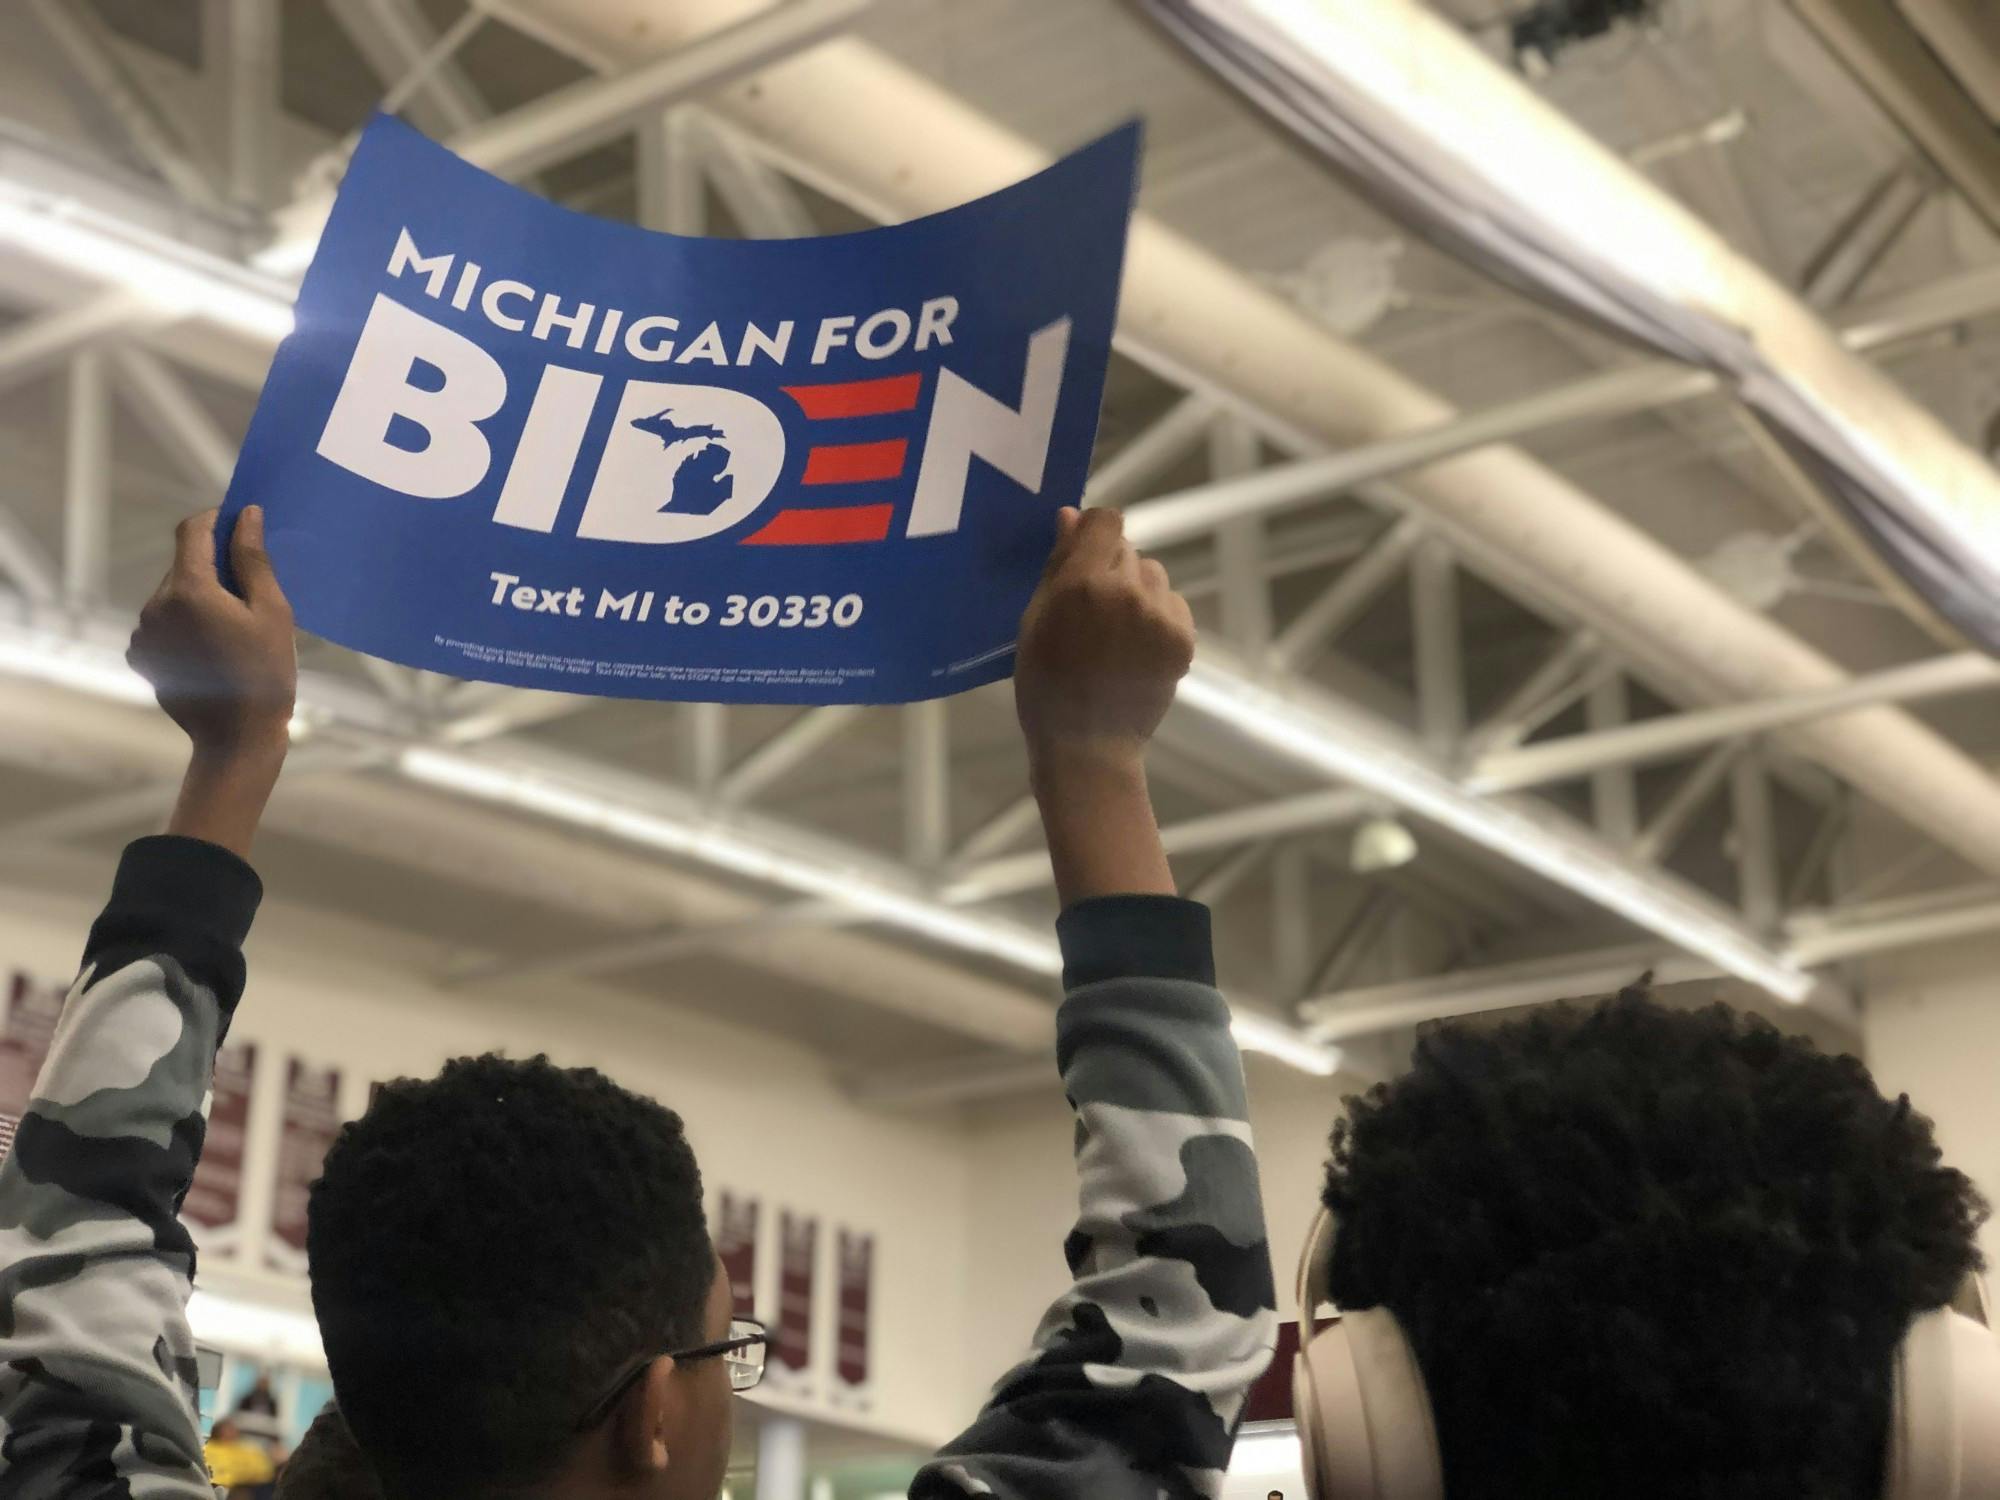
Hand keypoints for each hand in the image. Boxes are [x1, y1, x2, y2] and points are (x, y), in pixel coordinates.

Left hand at [129, 507, 296, 759]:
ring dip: (198, 598)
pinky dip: (183, 625)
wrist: (236, 737)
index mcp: (189, 590)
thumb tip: (246, 515)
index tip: (238, 523)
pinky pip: (161, 623)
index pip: (192, 531)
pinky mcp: (139, 655)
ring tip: (231, 632)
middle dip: (213, 568)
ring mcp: (142, 632)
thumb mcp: (272, 612)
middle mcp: (155, 606)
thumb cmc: (266, 674)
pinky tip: (210, 651)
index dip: (215, 519)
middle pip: (183, 565)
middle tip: (249, 595)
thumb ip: (253, 559)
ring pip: (172, 595)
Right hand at [1015, 507, 1195, 773]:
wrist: (1089, 747)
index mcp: (1083, 583)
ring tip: (1116, 632)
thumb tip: (1071, 515)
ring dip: (1137, 590)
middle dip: (1110, 568)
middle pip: (1128, 549)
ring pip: (1153, 575)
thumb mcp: (1035, 622)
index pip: (1107, 521)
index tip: (1085, 551)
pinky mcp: (1184, 637)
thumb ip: (1057, 565)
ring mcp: (1160, 614)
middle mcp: (1127, 590)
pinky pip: (1172, 603)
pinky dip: (1157, 616)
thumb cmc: (1045, 686)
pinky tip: (1136, 647)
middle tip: (1093, 610)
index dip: (1095, 531)